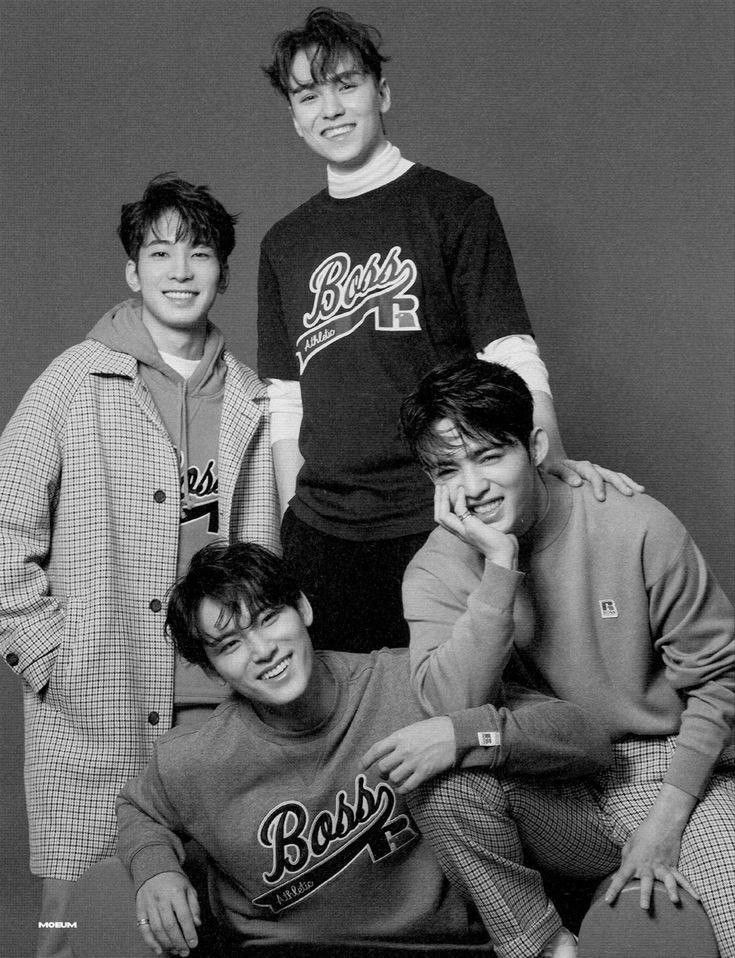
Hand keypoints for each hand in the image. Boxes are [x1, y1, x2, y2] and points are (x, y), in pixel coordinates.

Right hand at [136, 871, 200, 956]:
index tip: (194, 944)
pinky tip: (159, 949)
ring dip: (167, 944)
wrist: (153, 867)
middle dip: (178, 942)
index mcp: (176, 892)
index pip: (184, 916)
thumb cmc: (174, 880)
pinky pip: (144, 929)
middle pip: (170, 925)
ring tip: (175, 951)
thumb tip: (197, 924)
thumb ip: (194, 906)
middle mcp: (161, 899)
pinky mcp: (140, 909)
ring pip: (157, 929)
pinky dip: (150, 942)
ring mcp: (149, 905)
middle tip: (185, 952)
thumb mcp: (188, 887)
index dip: (189, 932)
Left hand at [361, 716, 456, 792]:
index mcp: (399, 736)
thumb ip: (399, 739)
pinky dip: (402, 790)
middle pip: (382, 767)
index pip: (376, 749)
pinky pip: (407, 787)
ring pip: (394, 778)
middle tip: (385, 773)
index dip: (366, 759)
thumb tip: (389, 751)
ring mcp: (414, 762)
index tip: (361, 766)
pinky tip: (403, 788)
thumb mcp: (412, 728)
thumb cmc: (434, 729)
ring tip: (397, 778)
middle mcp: (404, 750)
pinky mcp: (424, 772)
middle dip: (382, 772)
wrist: (454, 734)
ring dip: (393, 780)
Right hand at [434, 484, 517, 567]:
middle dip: (437, 501)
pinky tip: (462, 490)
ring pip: (443, 516)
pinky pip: (459, 510)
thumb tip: (494, 506)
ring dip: (441, 500)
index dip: (441, 506)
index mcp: (463, 533)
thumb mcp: (491, 529)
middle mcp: (460, 533)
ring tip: (444, 487)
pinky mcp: (471, 528)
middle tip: (439, 486)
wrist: (506, 555)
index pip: (445, 520)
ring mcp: (464, 531)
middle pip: (439, 517)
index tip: (444, 492)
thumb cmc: (503, 544)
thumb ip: (487, 519)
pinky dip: (459, 499)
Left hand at [544, 458, 643, 501]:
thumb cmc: (551, 471)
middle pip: (609, 474)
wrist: (552, 465)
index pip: (593, 475)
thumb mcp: (553, 471)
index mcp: (581, 466)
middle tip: (628, 494)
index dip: (598, 486)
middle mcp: (593, 467)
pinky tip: (638, 491)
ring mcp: (599, 471)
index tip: (601, 499)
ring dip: (628, 483)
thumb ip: (565, 475)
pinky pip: (617, 479)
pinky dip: (627, 484)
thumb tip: (578, 483)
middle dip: (619, 484)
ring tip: (640, 491)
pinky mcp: (602, 477)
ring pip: (617, 475)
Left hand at [604, 789, 698, 909]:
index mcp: (633, 861)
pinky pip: (682, 879)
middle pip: (646, 882)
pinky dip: (690, 888)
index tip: (608, 901)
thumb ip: (623, 863)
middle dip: (645, 894)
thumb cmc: (642, 835)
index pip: (621, 877)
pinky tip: (697, 898)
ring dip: (671, 890)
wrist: (662, 823)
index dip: (614, 889)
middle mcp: (647, 866)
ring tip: (675, 901)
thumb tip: (615, 878)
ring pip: (667, 880)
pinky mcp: (672, 866)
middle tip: (644, 907)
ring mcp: (662, 866)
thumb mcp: (629, 846)